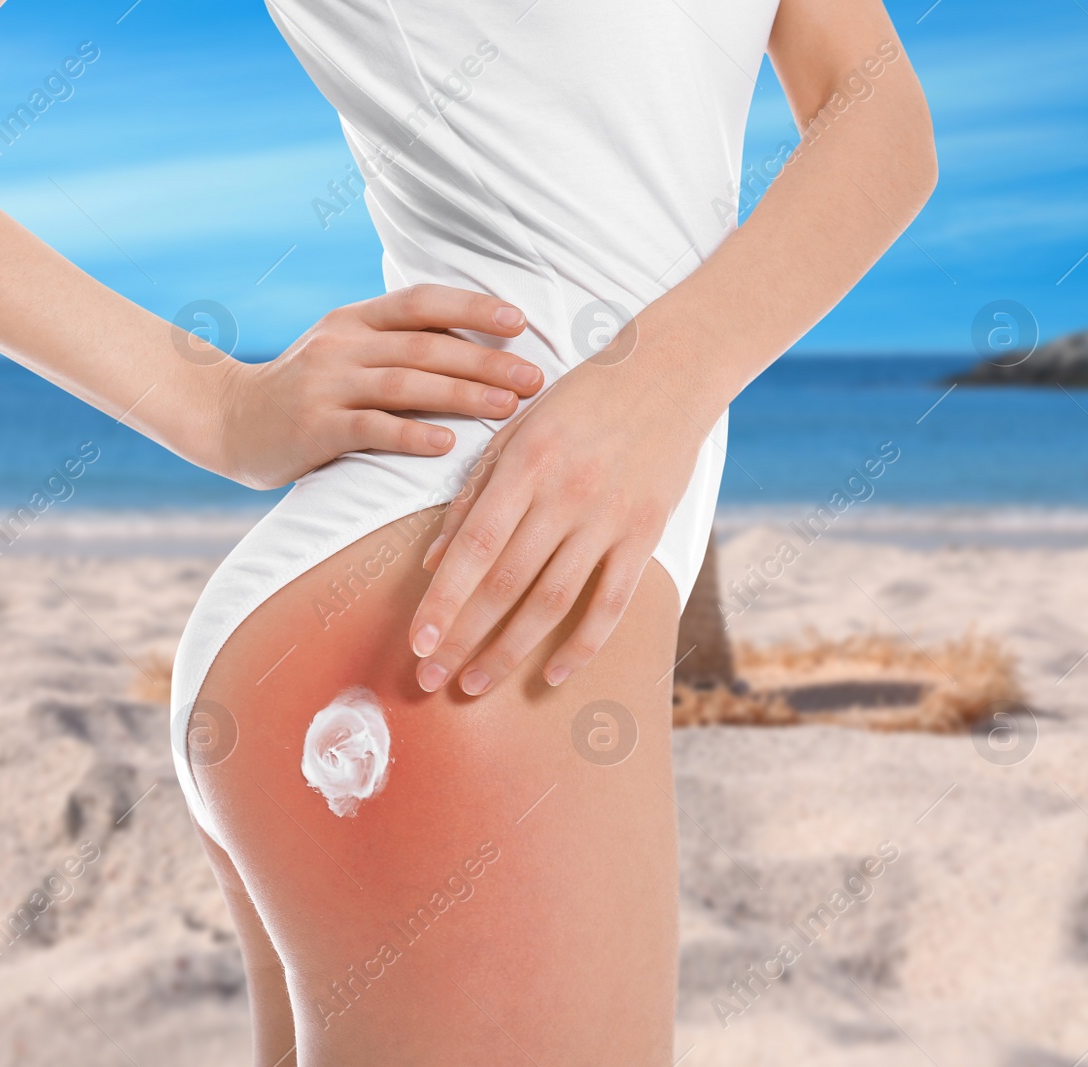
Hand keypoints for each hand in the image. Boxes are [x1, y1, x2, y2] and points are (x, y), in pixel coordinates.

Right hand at [207, 285, 542, 489]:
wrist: (227, 420)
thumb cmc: (303, 390)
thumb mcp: (342, 351)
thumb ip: (393, 344)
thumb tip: (473, 344)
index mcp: (354, 319)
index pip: (421, 301)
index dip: (473, 306)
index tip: (520, 322)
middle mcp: (341, 344)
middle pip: (426, 345)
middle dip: (486, 360)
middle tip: (534, 378)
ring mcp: (325, 385)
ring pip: (405, 384)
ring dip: (462, 394)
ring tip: (507, 408)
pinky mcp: (314, 429)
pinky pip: (371, 429)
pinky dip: (412, 435)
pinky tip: (448, 445)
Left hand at [406, 352, 720, 694]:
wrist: (671, 370)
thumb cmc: (581, 398)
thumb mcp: (517, 430)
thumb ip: (473, 495)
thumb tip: (433, 561)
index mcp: (525, 465)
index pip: (473, 548)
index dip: (442, 602)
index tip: (416, 643)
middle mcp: (565, 495)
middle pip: (505, 584)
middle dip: (462, 638)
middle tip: (430, 679)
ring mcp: (609, 519)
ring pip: (552, 602)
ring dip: (509, 651)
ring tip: (474, 685)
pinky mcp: (646, 534)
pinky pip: (612, 603)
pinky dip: (582, 645)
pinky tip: (551, 675)